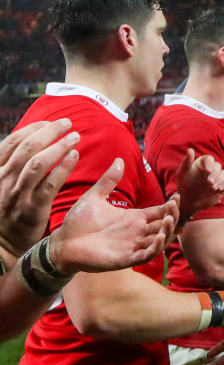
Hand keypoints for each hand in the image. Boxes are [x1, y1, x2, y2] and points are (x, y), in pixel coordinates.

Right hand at [0, 118, 79, 254]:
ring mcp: (18, 194)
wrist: (4, 243)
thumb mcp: (5, 184)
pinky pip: (50, 184)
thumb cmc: (10, 209)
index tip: (51, 121)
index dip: (33, 129)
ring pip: (37, 163)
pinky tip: (75, 157)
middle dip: (49, 132)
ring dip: (58, 146)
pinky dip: (63, 167)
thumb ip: (16, 165)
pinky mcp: (33, 208)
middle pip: (27, 148)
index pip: (13, 142)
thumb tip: (36, 142)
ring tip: (75, 137)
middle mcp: (4, 180)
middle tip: (68, 124)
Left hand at [50, 158, 178, 273]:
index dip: (171, 206)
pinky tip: (158, 237)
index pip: (160, 212)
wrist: (62, 242)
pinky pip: (147, 255)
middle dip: (173, 217)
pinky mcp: (126, 259)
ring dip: (168, 232)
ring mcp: (133, 246)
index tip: (176, 196)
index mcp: (133, 218)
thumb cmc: (78, 221)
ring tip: (168, 219)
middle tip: (174, 207)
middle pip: (165, 226)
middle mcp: (137, 232)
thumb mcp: (95, 196)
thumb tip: (119, 159)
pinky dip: (156, 248)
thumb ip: (109, 180)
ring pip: (160, 241)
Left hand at [175, 148, 223, 222]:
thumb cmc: (184, 186)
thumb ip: (186, 162)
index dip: (209, 164)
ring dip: (220, 180)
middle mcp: (210, 169)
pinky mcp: (222, 186)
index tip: (207, 171)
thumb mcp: (182, 174)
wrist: (189, 202)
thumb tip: (190, 149)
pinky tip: (219, 189)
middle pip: (218, 166)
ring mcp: (217, 178)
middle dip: (215, 174)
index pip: (209, 159)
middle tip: (209, 183)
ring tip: (212, 187)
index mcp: (201, 164)